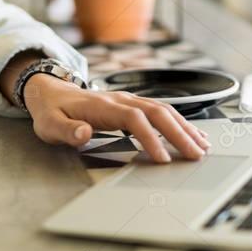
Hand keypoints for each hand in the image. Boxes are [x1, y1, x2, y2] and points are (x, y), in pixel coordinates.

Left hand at [22, 75, 210, 162]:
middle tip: (196, 155)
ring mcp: (128, 99)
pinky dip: (179, 122)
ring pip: (163, 109)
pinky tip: (191, 134)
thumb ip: (66, 130)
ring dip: (184, 127)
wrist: (49, 91)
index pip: (133, 119)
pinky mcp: (132, 103)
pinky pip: (160, 110)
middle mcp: (120, 99)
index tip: (162, 159)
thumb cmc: (50, 112)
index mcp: (102, 106)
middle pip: (156, 112)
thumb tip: (84, 134)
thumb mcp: (49, 124)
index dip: (150, 138)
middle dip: (179, 133)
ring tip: (202, 146)